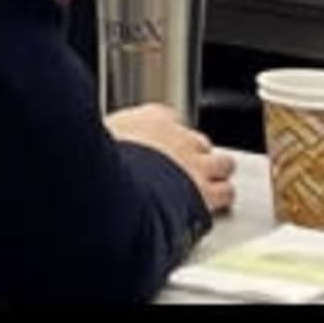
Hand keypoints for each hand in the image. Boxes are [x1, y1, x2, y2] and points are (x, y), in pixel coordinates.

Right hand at [106, 102, 236, 215]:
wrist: (118, 189)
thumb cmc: (103, 164)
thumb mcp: (100, 142)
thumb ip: (109, 141)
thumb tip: (98, 144)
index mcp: (152, 118)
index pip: (170, 120)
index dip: (169, 136)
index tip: (161, 146)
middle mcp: (178, 137)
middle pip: (198, 141)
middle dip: (194, 154)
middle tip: (184, 169)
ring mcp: (195, 164)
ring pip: (222, 163)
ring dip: (216, 173)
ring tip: (208, 185)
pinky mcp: (206, 192)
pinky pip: (225, 192)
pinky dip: (221, 197)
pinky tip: (214, 204)